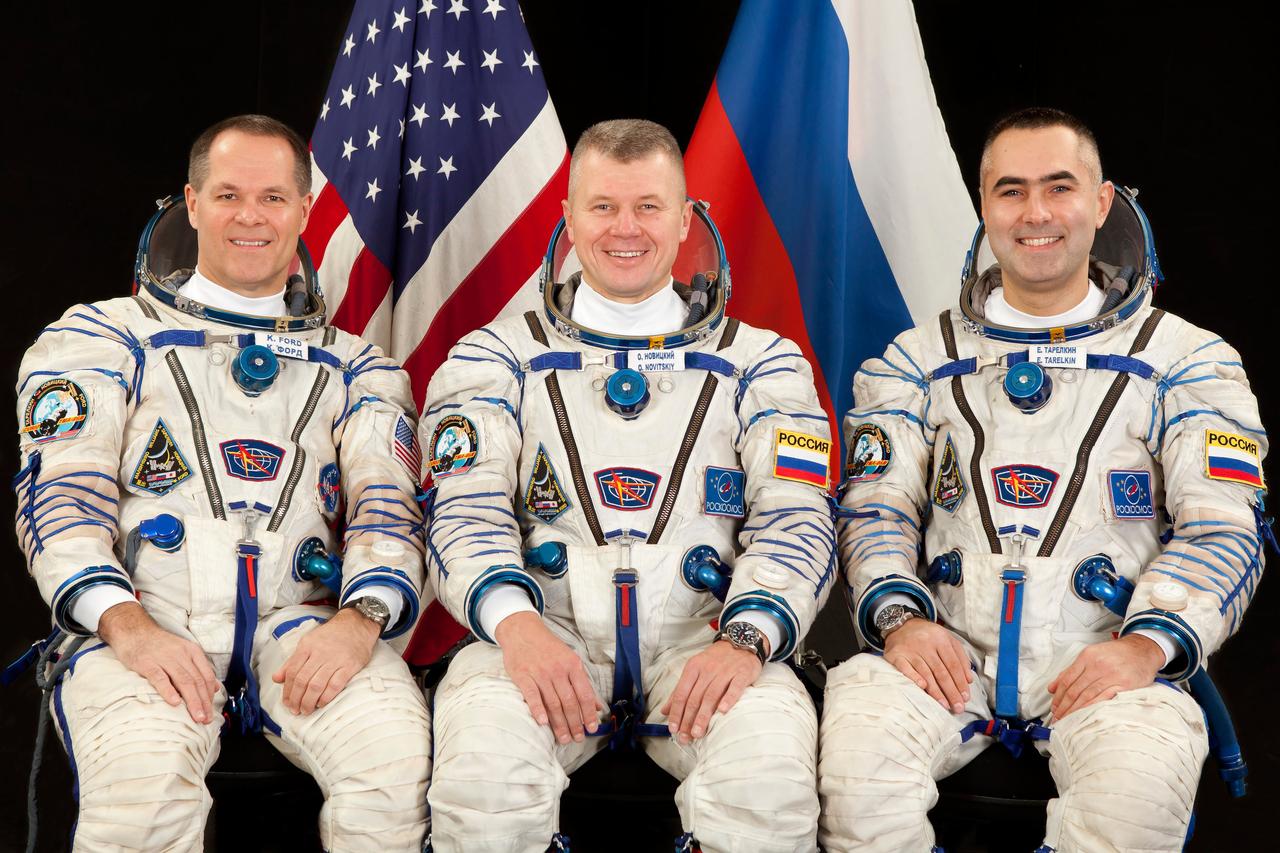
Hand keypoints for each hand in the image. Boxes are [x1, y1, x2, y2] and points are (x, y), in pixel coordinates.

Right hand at [97, 600, 218, 724]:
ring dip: (192, 700)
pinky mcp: (147, 663)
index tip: (211, 712)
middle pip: (196, 681)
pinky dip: (168, 690)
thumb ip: (199, 668)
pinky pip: (160, 678)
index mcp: (192, 652)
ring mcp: (164, 658)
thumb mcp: (183, 652)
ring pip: (183, 681)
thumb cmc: (159, 646)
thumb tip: (214, 688)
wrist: (134, 630)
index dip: (210, 695)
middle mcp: (181, 654)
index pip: (206, 676)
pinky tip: (174, 703)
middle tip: (206, 719)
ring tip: (196, 716)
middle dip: (203, 702)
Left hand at [271, 608, 379, 714]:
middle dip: (296, 699)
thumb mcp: (308, 642)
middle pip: (302, 680)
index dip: (287, 690)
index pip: (292, 672)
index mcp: (307, 646)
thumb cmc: (331, 635)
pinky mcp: (350, 666)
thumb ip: (292, 661)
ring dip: (309, 701)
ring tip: (306, 710)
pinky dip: (326, 697)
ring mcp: (335, 659)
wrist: (357, 624)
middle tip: (295, 710)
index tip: (287, 702)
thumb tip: (276, 678)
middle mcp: (320, 653)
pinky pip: (335, 685)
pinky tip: (321, 703)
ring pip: (316, 685)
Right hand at [495, 612, 601, 743]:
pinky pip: (532, 695)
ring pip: (553, 703)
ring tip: (563, 738)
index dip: (589, 713)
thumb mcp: (570, 660)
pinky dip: (538, 710)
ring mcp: (540, 673)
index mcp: (573, 665)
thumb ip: (583, 683)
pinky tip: (543, 723)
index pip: (584, 694)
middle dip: (575, 723)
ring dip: (559, 724)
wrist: (523, 631)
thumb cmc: (548, 648)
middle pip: (569, 702)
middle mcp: (558, 669)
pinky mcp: (523, 675)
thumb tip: (597, 706)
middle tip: (577, 738)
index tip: (592, 728)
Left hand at [661, 639, 763, 743]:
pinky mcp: (742, 673)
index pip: (682, 693)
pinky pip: (734, 688)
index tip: (673, 729)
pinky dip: (728, 699)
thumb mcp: (695, 670)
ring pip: (711, 695)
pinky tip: (722, 711)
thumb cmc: (716, 660)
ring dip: (703, 715)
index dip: (676, 712)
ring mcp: (725, 671)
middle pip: (695, 698)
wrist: (740, 642)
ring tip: (698, 732)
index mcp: (693, 668)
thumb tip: (664, 711)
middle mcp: (708, 669)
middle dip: (688, 719)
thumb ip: (680, 690)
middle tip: (685, 737)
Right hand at [883, 618, 972, 713]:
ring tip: (944, 705)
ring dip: (936, 692)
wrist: (901, 624)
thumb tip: (968, 680)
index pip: (953, 664)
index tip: (965, 697)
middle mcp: (926, 643)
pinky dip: (914, 678)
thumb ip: (960, 657)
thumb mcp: (947, 639)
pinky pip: (906, 669)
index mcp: (941, 638)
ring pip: (926, 673)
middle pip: (941, 672)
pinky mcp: (896, 655)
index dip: (960, 682)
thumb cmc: (928, 636)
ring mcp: (910, 649)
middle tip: (958, 707)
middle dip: (951, 692)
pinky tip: (923, 688)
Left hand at [1048, 635, 1163, 718]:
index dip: (1058, 696)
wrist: (1142, 650)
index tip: (1054, 707)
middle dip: (1064, 706)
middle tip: (1058, 718)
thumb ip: (1070, 671)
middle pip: (1075, 690)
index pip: (1067, 680)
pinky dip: (1092, 708)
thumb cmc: (1115, 654)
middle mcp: (1097, 665)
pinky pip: (1104, 698)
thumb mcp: (1091, 655)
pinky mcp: (1124, 685)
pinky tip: (1085, 716)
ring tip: (1068, 720)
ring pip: (1087, 696)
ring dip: (1075, 710)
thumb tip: (1052, 688)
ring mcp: (1111, 675)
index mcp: (1086, 656)